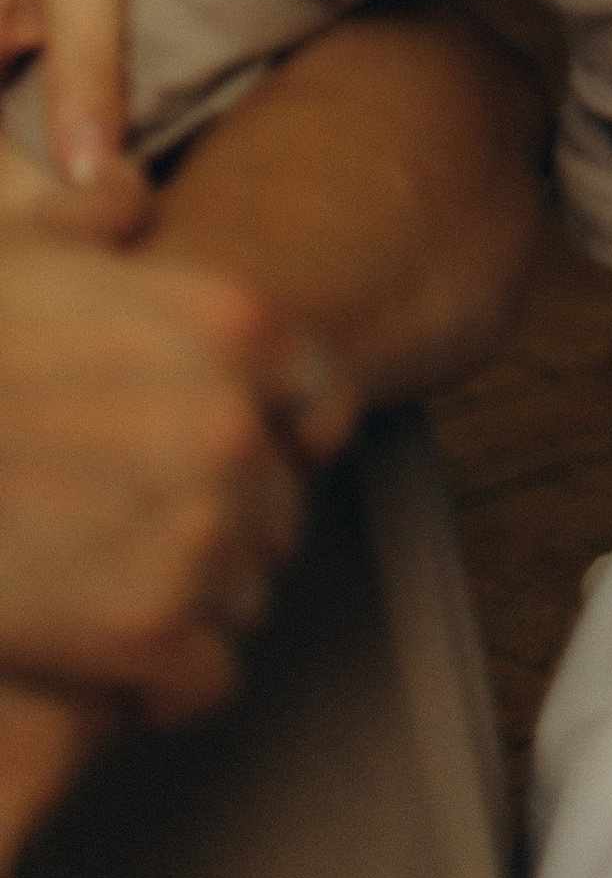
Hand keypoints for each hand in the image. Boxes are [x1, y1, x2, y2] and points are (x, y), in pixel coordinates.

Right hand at [0, 210, 342, 730]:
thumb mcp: (19, 248)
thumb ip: (96, 211)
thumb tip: (128, 195)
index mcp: (234, 323)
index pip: (316, 396)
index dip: (270, 431)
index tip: (211, 458)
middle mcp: (238, 424)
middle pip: (280, 505)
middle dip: (221, 523)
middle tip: (130, 533)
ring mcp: (202, 529)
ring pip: (246, 594)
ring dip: (191, 602)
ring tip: (104, 588)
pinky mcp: (152, 630)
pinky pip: (205, 678)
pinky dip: (162, 682)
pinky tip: (101, 661)